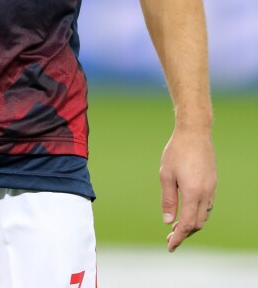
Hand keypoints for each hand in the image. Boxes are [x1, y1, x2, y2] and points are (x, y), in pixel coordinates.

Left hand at [159, 127, 216, 251]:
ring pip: (204, 215)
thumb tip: (168, 221)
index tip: (170, 246)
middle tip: (170, 238)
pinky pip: (207, 205)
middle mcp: (205, 193)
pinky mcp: (213, 183)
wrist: (195, 132)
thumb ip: (168, 199)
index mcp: (193, 193)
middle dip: (184, 234)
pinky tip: (188, 211)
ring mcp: (211, 188)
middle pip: (197, 224)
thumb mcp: (166, 174)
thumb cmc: (177, 151)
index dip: (178, 238)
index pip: (186, 224)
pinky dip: (198, 213)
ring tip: (176, 227)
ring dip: (192, 224)